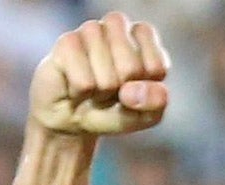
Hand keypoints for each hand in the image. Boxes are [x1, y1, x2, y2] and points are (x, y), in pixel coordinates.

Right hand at [31, 13, 170, 137]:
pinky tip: (75, 87)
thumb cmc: (112, 109)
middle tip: (109, 92)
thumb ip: (151, 104)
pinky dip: (81, 96)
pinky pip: (85, 84)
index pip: (156, 66)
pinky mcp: (67, 42)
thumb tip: (132, 92)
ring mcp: (91, 29)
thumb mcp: (142, 115)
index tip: (133, 90)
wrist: (70, 118)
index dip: (144, 90)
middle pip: (131, 69)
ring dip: (100, 96)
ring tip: (92, 90)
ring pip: (107, 79)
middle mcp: (117, 25)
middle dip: (120, 93)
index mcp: (143, 36)